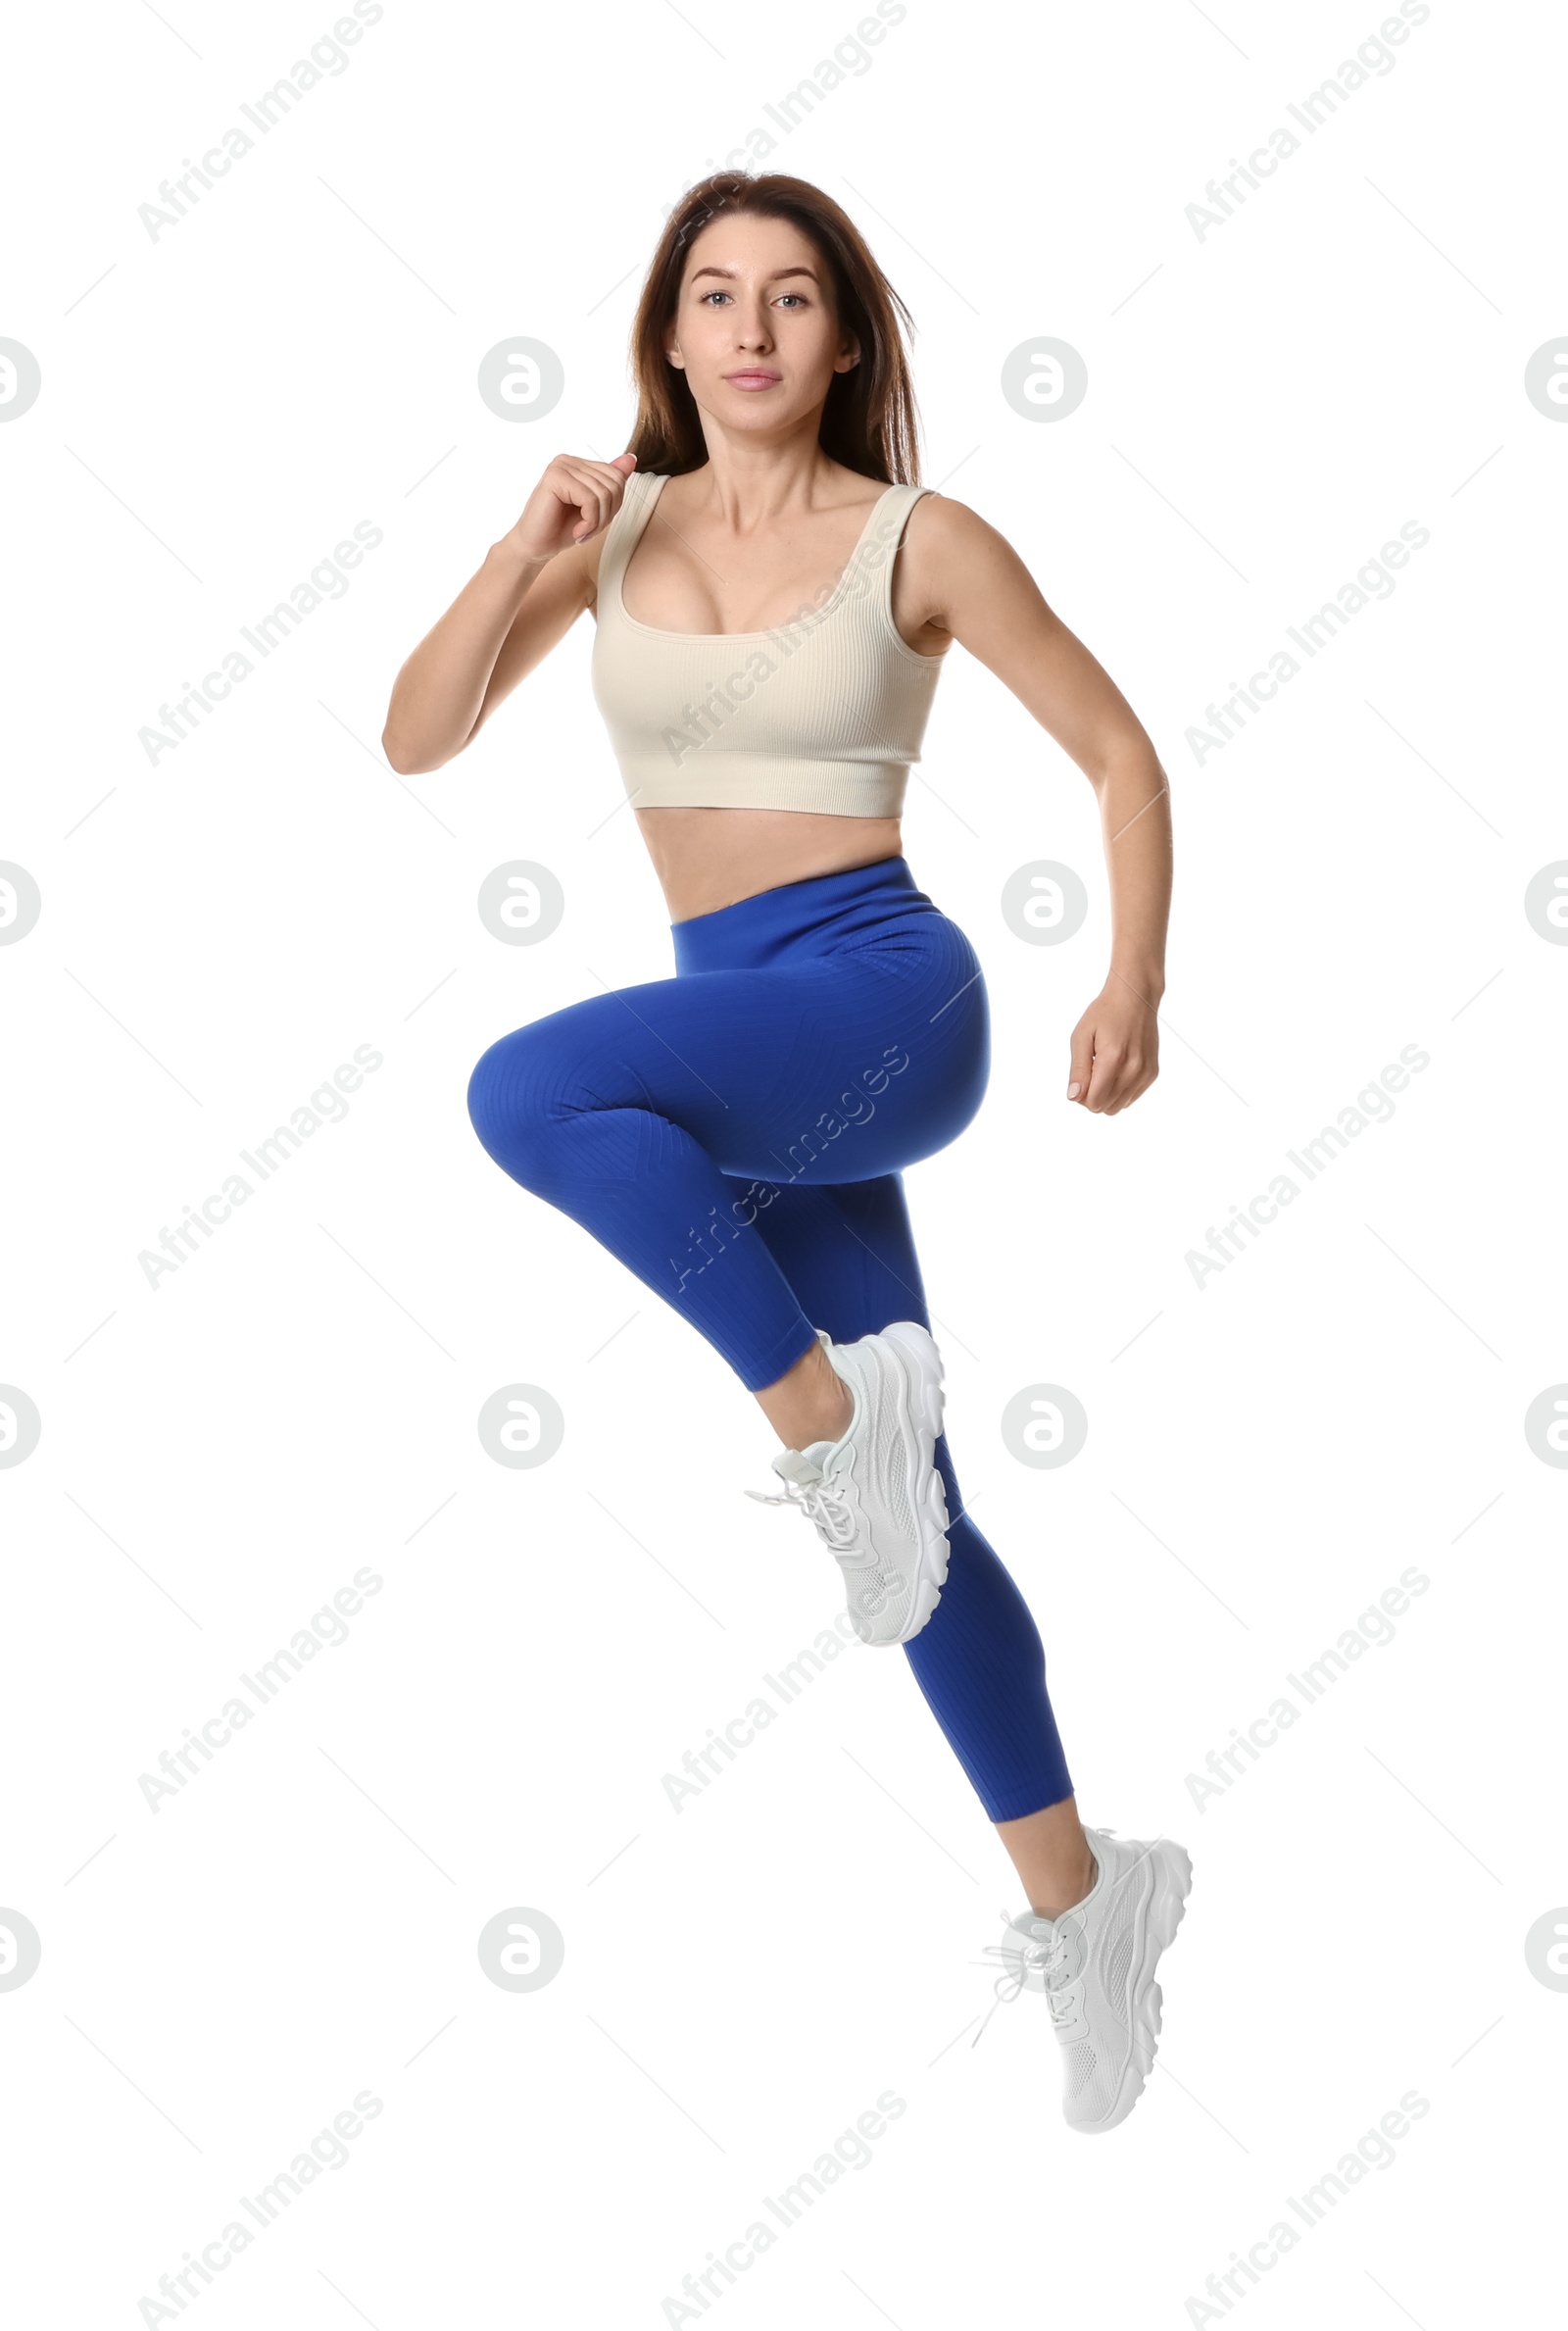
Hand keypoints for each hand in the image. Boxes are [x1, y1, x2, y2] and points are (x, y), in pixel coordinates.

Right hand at [506, 451, 638, 565]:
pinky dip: (589, 522)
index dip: (614, 506)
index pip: (617, 477)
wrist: (536, 547)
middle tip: (589, 530)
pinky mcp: (555, 478)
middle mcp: (569, 460)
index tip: (596, 523)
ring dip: (597, 522)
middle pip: (613, 484)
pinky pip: (590, 499)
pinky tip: (577, 532)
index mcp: (578, 464)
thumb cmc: (562, 529)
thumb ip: (611, 483)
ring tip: (582, 532)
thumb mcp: (595, 507)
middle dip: (607, 515)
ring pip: (603, 493)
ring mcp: (561, 466)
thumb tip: (631, 459)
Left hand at [1066, 981, 1159, 1114]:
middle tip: (1090, 1071)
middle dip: (1091, 1096)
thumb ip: (1077, 1069)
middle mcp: (1134, 1069)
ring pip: (1118, 1107)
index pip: (1094, 1101)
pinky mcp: (1152, 1074)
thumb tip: (1074, 1097)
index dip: (1080, 1096)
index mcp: (1113, 1059)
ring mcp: (1145, 1073)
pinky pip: (1130, 1098)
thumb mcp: (1081, 1036)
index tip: (1079, 1077)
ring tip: (1103, 1070)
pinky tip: (1116, 1069)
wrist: (1136, 997)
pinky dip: (1119, 1091)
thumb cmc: (1105, 1013)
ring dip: (1106, 1095)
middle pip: (1105, 1108)